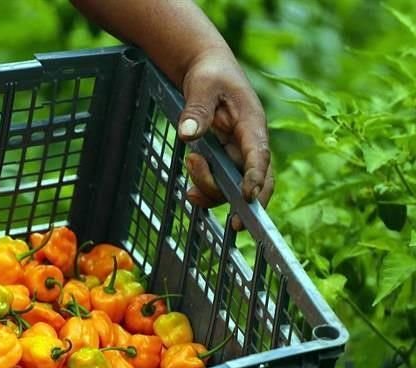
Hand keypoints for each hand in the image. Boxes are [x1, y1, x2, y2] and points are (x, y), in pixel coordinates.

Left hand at [176, 47, 273, 222]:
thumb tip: (188, 135)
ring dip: (211, 188)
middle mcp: (249, 142)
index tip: (247, 196)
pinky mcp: (224, 158)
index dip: (256, 177)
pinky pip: (220, 184)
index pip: (259, 155)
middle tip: (228, 218)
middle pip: (254, 179)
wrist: (204, 68)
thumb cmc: (209, 73)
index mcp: (252, 123)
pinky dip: (206, 191)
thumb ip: (197, 109)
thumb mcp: (202, 84)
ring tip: (190, 163)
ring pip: (233, 186)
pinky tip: (189, 192)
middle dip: (243, 201)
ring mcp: (237, 152)